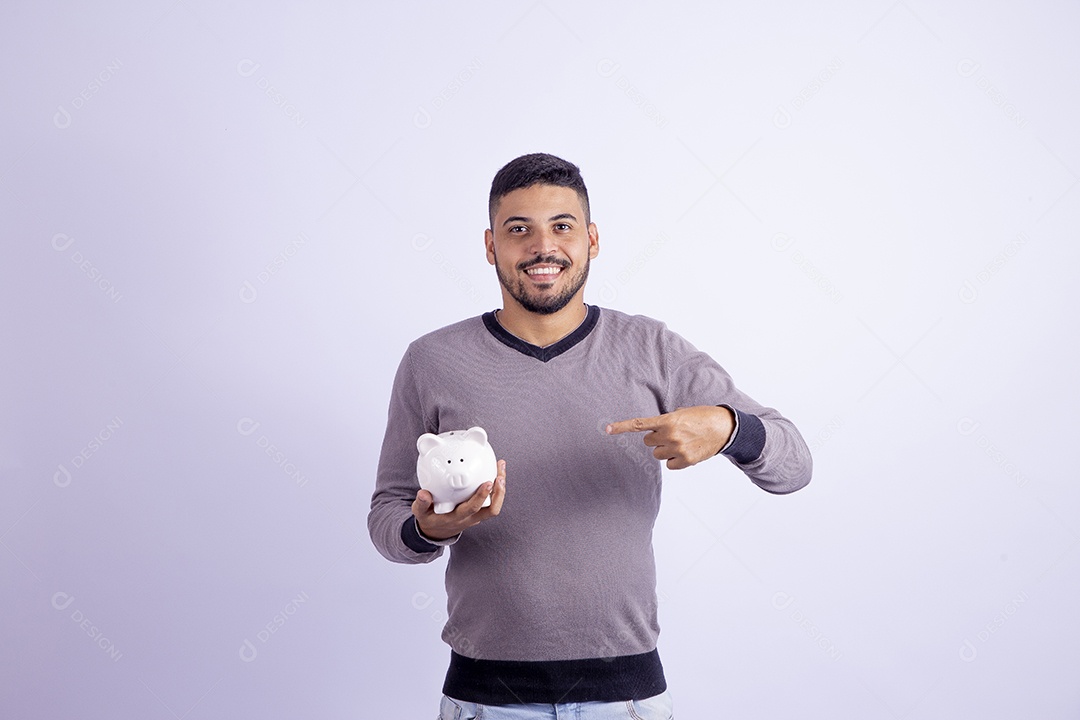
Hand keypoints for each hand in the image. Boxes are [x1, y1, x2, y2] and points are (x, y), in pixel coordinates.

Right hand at [412, 460, 505, 539]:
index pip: (472, 508)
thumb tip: (423, 494)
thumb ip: (421, 503)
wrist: (436, 531)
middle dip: (498, 492)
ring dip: (500, 489)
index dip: (481, 496)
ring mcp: (476, 516)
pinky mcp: (479, 511)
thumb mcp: (420, 513)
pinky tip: (496, 473)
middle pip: (491, 509)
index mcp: (456, 518)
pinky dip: (496, 488)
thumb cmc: (430, 519)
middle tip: (500, 475)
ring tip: (501, 470)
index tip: (487, 483)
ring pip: (495, 505)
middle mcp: (470, 518)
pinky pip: (492, 501)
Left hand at [606, 406, 734, 469]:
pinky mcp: (686, 461)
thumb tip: (656, 431)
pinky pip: (670, 465)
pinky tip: (686, 452)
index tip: (606, 429)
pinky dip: (675, 461)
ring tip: (681, 443)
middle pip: (648, 442)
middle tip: (672, 434)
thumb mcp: (683, 412)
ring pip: (658, 454)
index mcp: (668, 420)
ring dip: (665, 450)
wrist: (724, 427)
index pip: (639, 424)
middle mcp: (670, 435)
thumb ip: (666, 420)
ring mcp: (677, 449)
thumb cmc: (703, 417)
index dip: (621, 427)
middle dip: (657, 439)